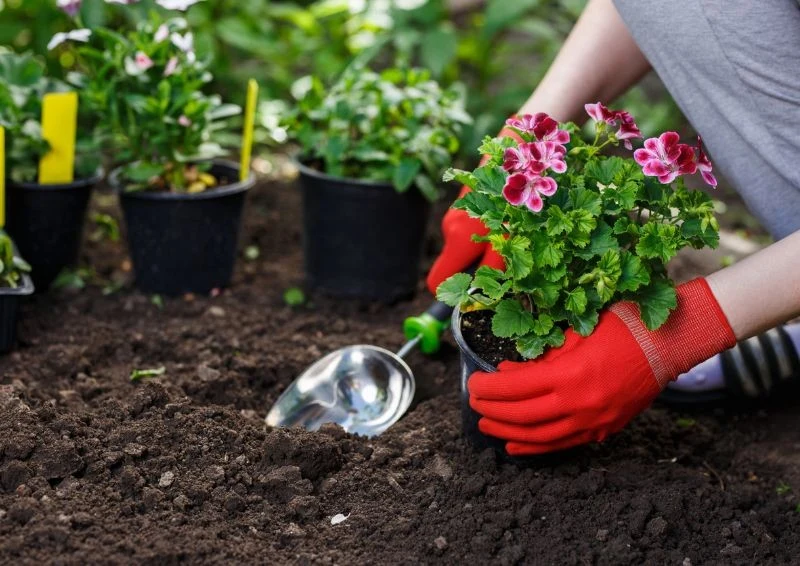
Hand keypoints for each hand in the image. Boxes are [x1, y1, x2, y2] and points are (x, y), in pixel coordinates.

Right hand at [426, 124, 523, 294]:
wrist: (518, 146)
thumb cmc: (516, 194)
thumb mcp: (510, 239)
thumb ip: (495, 270)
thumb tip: (482, 299)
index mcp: (456, 240)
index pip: (436, 283)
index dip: (451, 296)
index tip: (473, 299)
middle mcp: (451, 227)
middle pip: (456, 265)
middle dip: (478, 271)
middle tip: (510, 267)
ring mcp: (457, 213)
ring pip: (468, 247)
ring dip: (489, 249)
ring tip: (517, 236)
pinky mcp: (468, 202)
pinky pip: (474, 230)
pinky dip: (490, 232)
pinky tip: (512, 219)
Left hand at [468, 279, 736, 455]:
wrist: (670, 345)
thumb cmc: (625, 328)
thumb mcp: (578, 332)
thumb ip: (542, 356)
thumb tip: (507, 372)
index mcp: (571, 374)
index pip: (517, 388)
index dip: (490, 390)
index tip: (473, 385)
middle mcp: (580, 403)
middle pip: (523, 416)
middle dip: (492, 412)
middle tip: (473, 405)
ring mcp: (593, 421)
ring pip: (540, 436)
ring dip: (507, 433)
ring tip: (486, 426)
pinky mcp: (604, 430)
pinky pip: (563, 444)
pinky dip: (536, 447)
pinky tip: (516, 446)